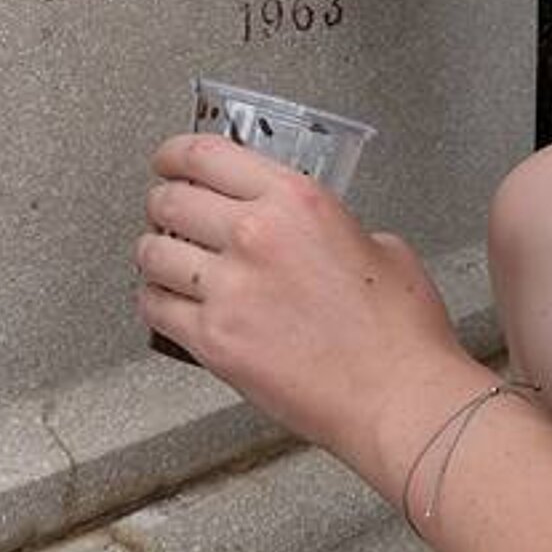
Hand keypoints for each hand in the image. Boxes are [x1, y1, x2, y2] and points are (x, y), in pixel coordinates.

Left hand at [136, 132, 477, 494]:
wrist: (396, 397)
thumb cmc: (399, 333)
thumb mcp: (380, 247)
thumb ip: (332, 228)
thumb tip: (311, 236)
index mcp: (296, 199)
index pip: (205, 154)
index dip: (174, 154)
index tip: (169, 160)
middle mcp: (255, 233)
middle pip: (170, 199)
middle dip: (163, 204)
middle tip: (167, 212)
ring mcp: (229, 288)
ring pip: (152, 253)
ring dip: (155, 254)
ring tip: (166, 260)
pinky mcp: (214, 339)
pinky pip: (155, 308)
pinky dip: (155, 302)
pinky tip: (168, 302)